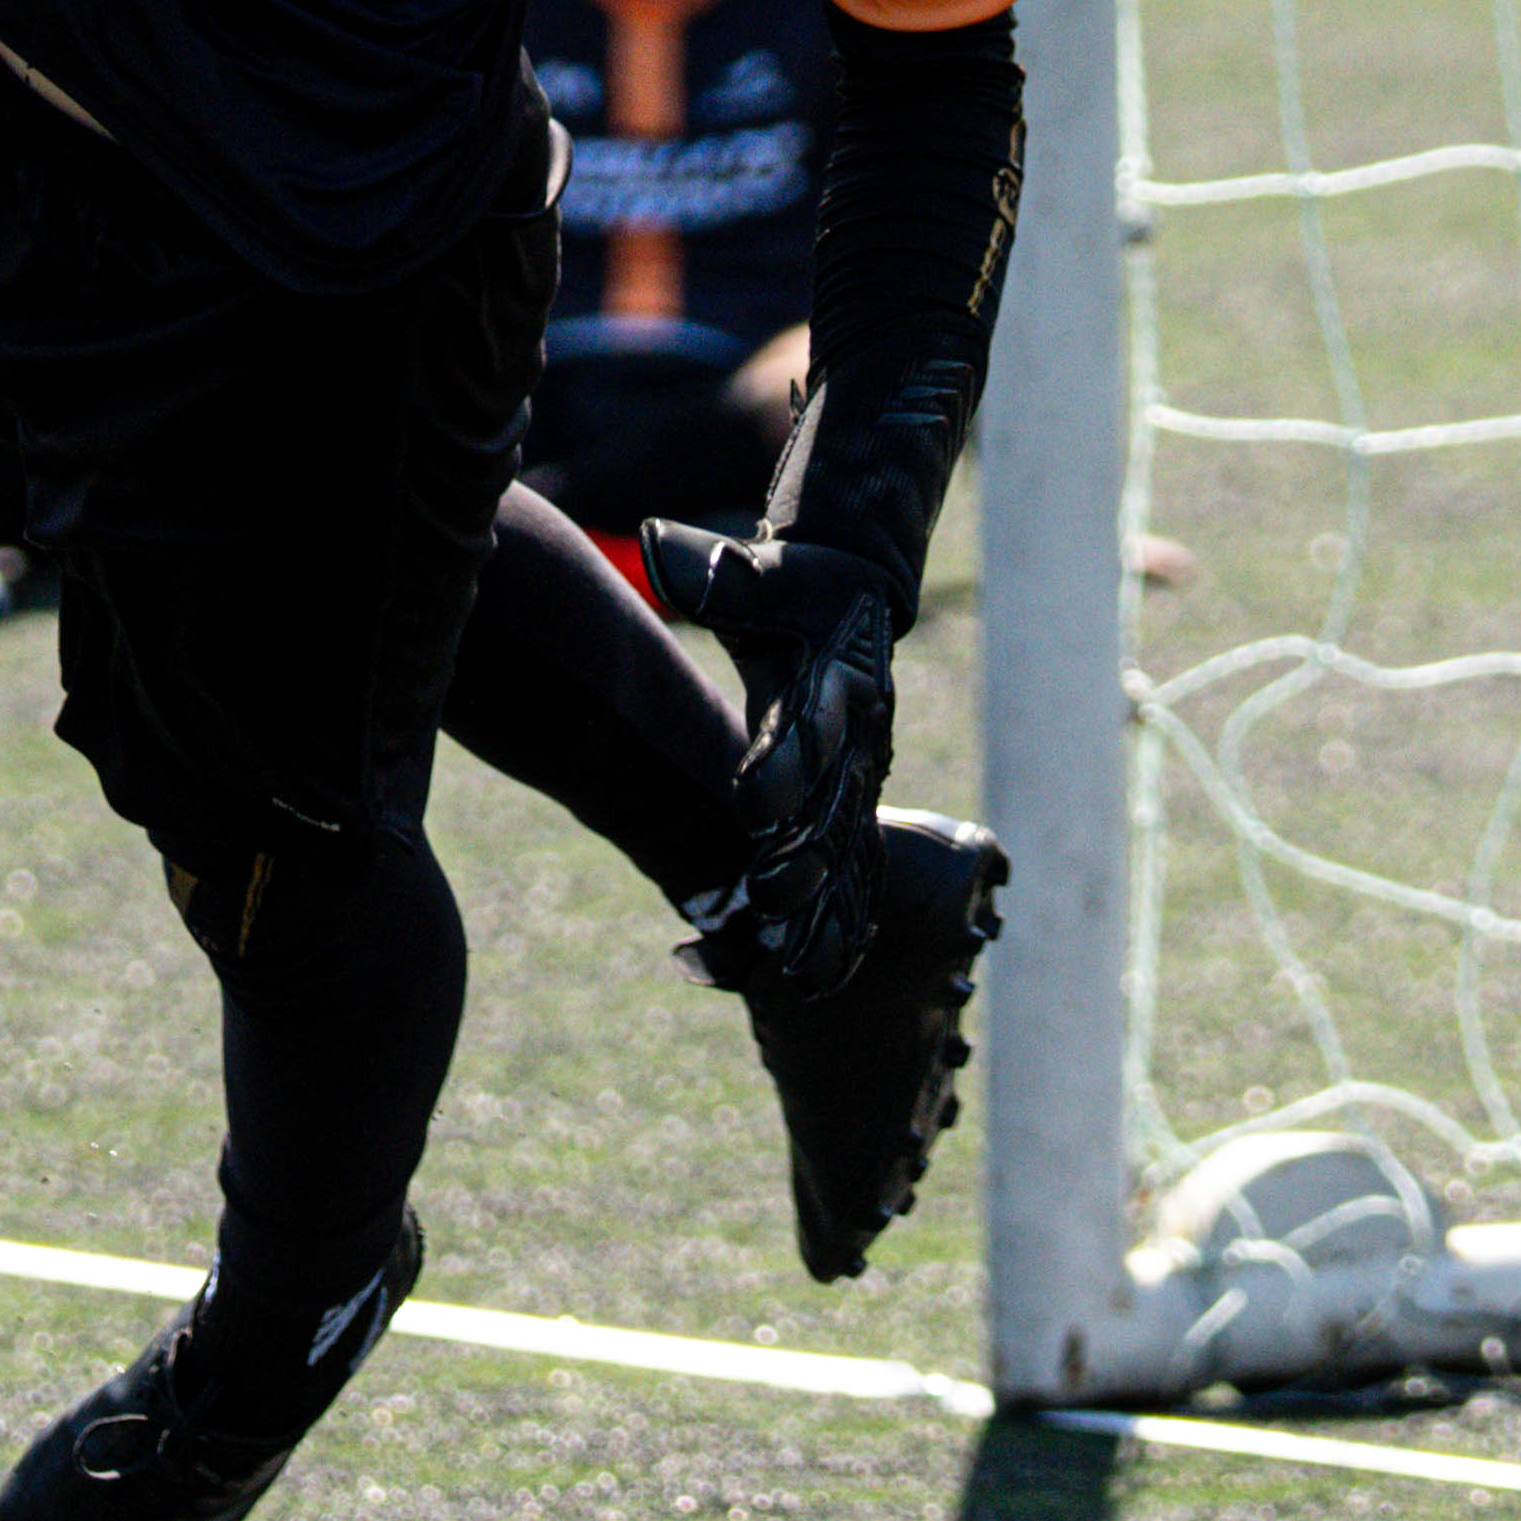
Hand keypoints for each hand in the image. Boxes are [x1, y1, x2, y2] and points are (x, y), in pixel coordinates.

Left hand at [638, 521, 898, 996]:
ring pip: (850, 857)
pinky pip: (856, 870)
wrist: (848, 591)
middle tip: (769, 907)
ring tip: (800, 974)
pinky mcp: (856, 800)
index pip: (805, 735)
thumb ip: (713, 573)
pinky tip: (820, 973)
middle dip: (802, 862)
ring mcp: (861, 777)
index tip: (751, 806)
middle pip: (831, 812)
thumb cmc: (788, 586)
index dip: (781, 770)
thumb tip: (659, 546)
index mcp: (827, 686)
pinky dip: (841, 920)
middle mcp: (852, 741)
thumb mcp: (750, 574)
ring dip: (825, 916)